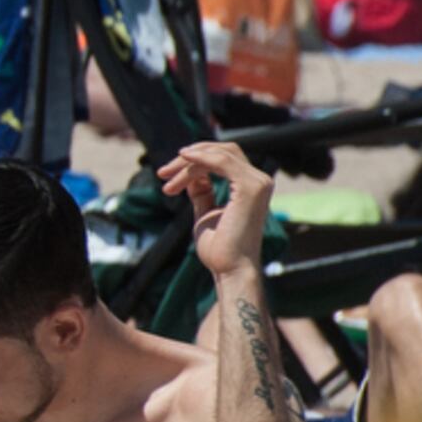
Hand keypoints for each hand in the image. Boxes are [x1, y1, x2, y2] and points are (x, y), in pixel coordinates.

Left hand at [160, 140, 272, 279]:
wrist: (229, 269)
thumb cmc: (219, 247)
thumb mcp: (205, 211)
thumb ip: (202, 190)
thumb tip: (193, 174)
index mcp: (250, 187)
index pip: (222, 159)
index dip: (194, 161)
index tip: (166, 176)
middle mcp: (259, 182)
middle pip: (222, 151)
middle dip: (189, 158)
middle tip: (162, 173)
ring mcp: (258, 183)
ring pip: (219, 154)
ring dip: (187, 162)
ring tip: (166, 177)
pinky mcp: (251, 188)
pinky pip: (222, 161)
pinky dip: (200, 158)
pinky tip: (182, 159)